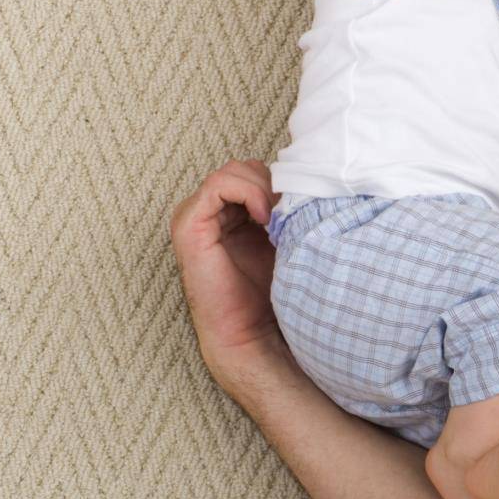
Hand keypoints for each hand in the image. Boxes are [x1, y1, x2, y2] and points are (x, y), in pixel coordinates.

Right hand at [169, 159, 284, 381]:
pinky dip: (248, 193)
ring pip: (233, 171)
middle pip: (245, 168)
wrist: (252, 330)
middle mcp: (208, 210)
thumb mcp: (285, 238)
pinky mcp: (189, 224)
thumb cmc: (271, 290)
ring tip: (278, 218)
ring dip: (264, 188)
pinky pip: (218, 184)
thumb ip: (285, 208)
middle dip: (273, 184)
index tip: (301, 205)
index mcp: (228, 212)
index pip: (255, 172)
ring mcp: (194, 215)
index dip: (281, 181)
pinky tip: (265, 219)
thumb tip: (309, 179)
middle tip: (290, 212)